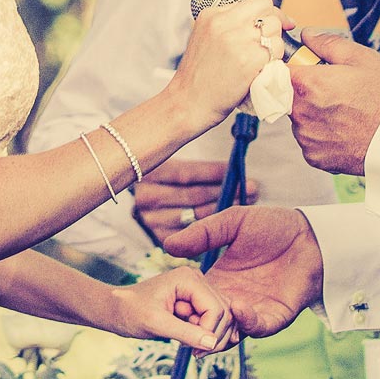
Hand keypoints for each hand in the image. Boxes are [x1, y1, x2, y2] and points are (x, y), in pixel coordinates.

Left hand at [109, 266, 237, 354]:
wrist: (117, 309)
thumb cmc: (130, 311)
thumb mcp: (156, 324)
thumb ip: (185, 333)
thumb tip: (212, 343)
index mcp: (189, 278)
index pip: (217, 309)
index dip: (210, 333)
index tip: (194, 350)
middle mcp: (197, 280)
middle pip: (224, 313)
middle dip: (212, 336)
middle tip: (193, 351)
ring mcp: (198, 291)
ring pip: (222, 318)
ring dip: (209, 337)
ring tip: (188, 345)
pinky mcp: (196, 302)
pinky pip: (213, 321)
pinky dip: (206, 335)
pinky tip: (191, 342)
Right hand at [133, 157, 257, 243]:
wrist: (126, 182)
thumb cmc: (163, 166)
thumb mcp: (172, 152)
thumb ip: (192, 150)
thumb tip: (222, 141)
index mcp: (149, 172)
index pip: (188, 173)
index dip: (216, 173)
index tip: (239, 170)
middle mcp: (145, 198)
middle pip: (193, 195)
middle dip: (226, 190)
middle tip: (252, 187)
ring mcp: (150, 220)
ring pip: (195, 214)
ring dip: (223, 207)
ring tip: (245, 200)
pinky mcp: (157, 236)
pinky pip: (190, 232)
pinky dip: (211, 225)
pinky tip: (229, 218)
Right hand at [165, 206, 322, 337]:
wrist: (310, 233)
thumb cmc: (273, 225)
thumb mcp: (233, 223)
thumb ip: (203, 234)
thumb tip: (168, 245)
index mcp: (221, 279)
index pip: (196, 301)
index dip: (183, 306)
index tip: (169, 304)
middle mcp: (235, 298)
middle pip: (210, 323)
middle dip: (197, 327)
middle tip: (182, 324)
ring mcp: (255, 310)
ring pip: (231, 332)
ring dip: (220, 330)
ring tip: (207, 320)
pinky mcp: (276, 316)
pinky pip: (258, 327)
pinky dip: (247, 322)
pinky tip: (237, 307)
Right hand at [168, 0, 285, 126]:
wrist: (187, 102)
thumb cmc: (198, 75)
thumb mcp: (205, 37)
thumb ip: (229, 24)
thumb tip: (265, 18)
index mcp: (213, 14)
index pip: (257, 1)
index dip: (268, 14)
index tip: (271, 26)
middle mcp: (224, 22)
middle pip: (270, 12)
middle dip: (274, 28)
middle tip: (267, 45)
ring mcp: (238, 39)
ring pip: (276, 30)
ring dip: (274, 45)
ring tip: (260, 60)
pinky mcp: (249, 59)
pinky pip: (277, 50)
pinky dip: (274, 61)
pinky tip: (260, 70)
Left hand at [288, 31, 379, 174]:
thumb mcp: (360, 58)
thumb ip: (326, 44)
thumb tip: (306, 36)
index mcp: (307, 84)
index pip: (278, 70)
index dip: (292, 67)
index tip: (306, 68)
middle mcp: (300, 112)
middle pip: (288, 95)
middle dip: (305, 91)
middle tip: (335, 91)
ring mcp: (306, 137)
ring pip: (299, 119)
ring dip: (313, 114)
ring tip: (344, 112)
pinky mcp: (314, 157)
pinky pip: (310, 140)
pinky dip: (322, 135)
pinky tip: (344, 130)